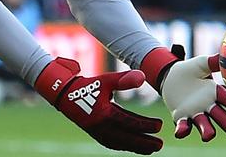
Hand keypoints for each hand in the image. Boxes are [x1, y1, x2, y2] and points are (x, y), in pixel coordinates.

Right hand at [35, 57, 162, 154]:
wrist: (65, 94)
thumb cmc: (88, 85)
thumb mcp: (106, 80)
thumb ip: (124, 79)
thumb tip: (143, 77)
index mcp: (104, 113)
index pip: (129, 122)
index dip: (145, 125)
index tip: (159, 126)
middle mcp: (100, 126)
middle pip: (127, 138)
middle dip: (144, 143)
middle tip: (160, 144)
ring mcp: (97, 132)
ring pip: (121, 144)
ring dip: (137, 147)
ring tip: (151, 149)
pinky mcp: (95, 134)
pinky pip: (113, 143)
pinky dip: (126, 145)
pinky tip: (134, 145)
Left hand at [141, 46, 225, 141]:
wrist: (170, 75)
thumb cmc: (189, 69)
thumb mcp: (200, 63)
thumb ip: (212, 61)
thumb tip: (224, 53)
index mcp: (216, 93)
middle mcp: (209, 106)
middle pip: (224, 119)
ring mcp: (196, 113)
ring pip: (206, 127)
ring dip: (208, 132)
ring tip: (208, 135)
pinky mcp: (181, 117)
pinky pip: (184, 127)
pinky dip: (183, 130)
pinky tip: (181, 131)